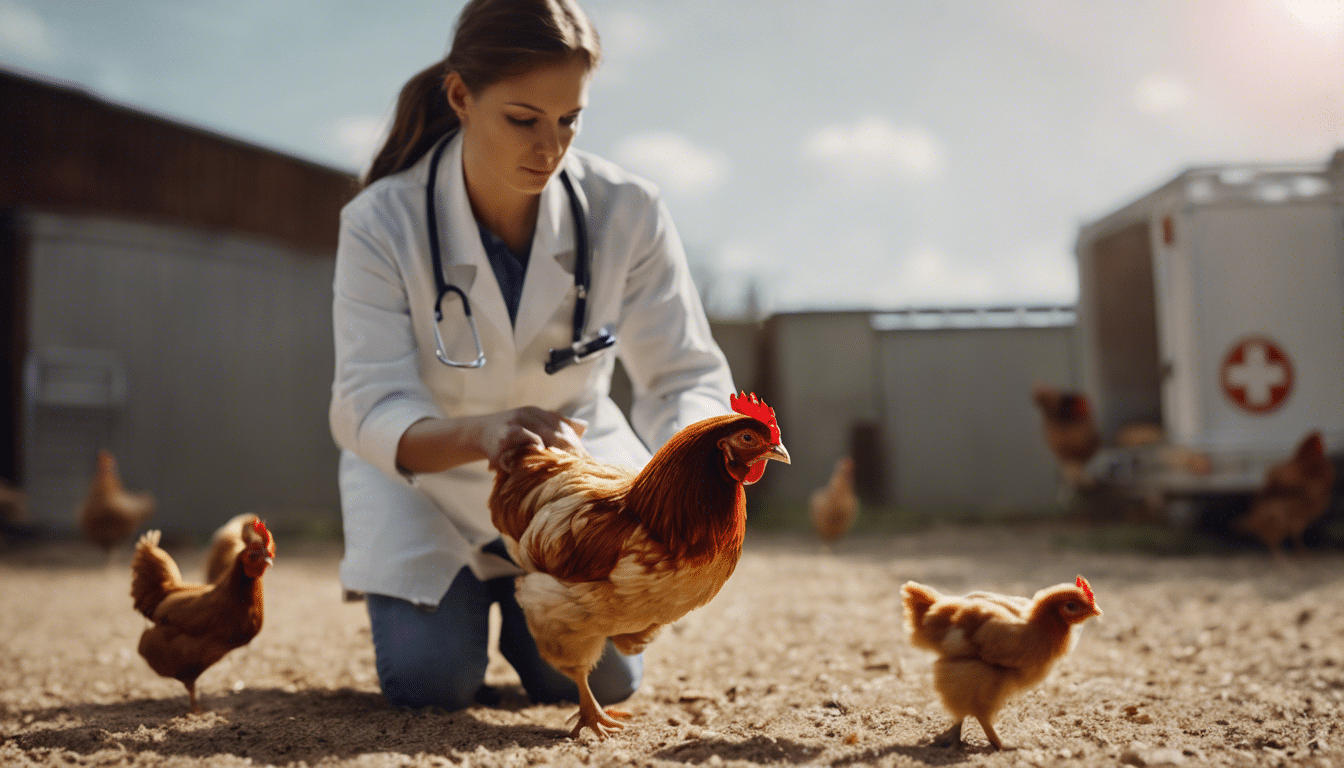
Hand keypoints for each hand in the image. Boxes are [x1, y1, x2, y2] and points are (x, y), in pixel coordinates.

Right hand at [396, 409, 587, 474]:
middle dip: (570, 451)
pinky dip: (535, 454)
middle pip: (557, 432)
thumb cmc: (508, 434)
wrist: (476, 432)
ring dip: (555, 455)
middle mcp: (527, 414)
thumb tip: (583, 427)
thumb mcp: (531, 425)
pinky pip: (525, 445)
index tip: (587, 460)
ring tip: (566, 470)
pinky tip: (542, 465)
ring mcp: (515, 423)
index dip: (576, 443)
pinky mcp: (504, 437)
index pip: (563, 426)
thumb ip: (555, 425)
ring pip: (543, 438)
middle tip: (580, 469)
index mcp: (536, 412)